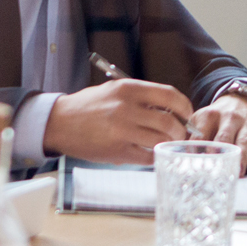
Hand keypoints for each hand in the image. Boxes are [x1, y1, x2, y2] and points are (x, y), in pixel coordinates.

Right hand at [44, 78, 192, 163]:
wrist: (59, 123)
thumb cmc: (89, 106)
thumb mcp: (115, 91)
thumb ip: (141, 97)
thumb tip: (171, 109)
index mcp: (128, 89)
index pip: (169, 95)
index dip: (184, 106)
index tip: (187, 114)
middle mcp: (126, 108)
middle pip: (169, 122)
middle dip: (181, 131)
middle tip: (181, 135)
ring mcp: (122, 131)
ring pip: (160, 140)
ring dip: (170, 144)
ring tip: (168, 144)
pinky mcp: (117, 151)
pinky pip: (147, 156)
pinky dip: (154, 156)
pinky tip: (152, 154)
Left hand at [189, 93, 246, 173]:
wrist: (246, 99)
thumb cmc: (219, 118)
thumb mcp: (203, 120)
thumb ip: (191, 136)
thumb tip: (175, 157)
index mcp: (209, 116)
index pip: (200, 134)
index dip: (196, 150)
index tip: (193, 165)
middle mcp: (229, 118)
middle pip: (223, 137)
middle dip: (220, 153)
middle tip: (216, 171)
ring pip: (244, 142)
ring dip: (241, 158)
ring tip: (239, 173)